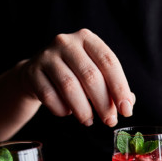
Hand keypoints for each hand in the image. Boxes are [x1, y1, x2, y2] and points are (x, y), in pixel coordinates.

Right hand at [19, 29, 134, 125]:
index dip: (120, 88)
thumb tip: (128, 104)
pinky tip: (67, 112)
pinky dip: (62, 110)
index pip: (109, 62)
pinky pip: (50, 96)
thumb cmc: (73, 76)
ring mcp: (47, 56)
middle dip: (103, 103)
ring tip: (88, 121)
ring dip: (83, 110)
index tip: (126, 110)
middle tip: (109, 121)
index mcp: (88, 39)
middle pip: (90, 76)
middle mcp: (67, 43)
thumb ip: (113, 88)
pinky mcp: (32, 72)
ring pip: (69, 87)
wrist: (37, 74)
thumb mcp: (95, 75)